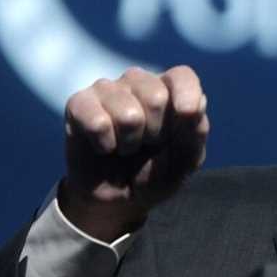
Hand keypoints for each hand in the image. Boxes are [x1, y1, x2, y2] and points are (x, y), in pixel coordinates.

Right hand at [59, 66, 208, 240]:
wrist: (118, 199)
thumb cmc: (155, 174)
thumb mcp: (185, 161)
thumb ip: (195, 133)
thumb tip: (197, 103)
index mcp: (169, 91)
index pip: (181, 76)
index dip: (186, 94)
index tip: (187, 115)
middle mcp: (138, 83)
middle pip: (156, 97)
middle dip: (156, 134)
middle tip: (148, 145)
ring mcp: (107, 89)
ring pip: (128, 114)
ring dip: (130, 144)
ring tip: (126, 148)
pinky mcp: (79, 103)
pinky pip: (98, 122)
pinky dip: (105, 145)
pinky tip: (104, 147)